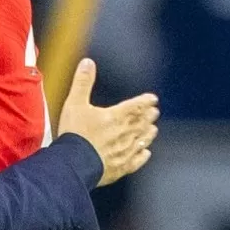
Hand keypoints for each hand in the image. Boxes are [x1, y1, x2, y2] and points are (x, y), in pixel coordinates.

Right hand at [57, 59, 157, 186]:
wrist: (74, 163)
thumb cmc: (75, 133)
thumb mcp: (74, 103)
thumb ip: (82, 82)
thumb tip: (88, 62)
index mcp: (116, 116)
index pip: (136, 106)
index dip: (145, 101)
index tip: (153, 99)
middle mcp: (124, 133)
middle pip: (141, 123)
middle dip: (148, 117)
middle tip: (155, 113)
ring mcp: (124, 152)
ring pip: (141, 141)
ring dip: (148, 134)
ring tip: (153, 130)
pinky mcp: (121, 167)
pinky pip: (136, 161)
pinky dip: (142, 156)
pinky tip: (146, 154)